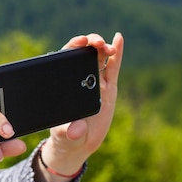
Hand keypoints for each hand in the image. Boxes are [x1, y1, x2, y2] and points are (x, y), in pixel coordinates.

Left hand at [39, 32, 123, 181]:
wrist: (79, 143)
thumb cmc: (65, 135)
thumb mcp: (64, 135)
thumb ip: (69, 132)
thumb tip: (76, 130)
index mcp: (63, 85)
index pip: (65, 60)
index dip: (72, 47)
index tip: (79, 42)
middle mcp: (79, 80)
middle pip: (83, 54)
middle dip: (90, 43)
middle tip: (96, 42)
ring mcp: (95, 82)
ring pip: (98, 58)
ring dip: (103, 47)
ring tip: (108, 46)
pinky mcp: (109, 88)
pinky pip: (112, 67)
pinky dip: (117, 53)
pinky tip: (118, 38)